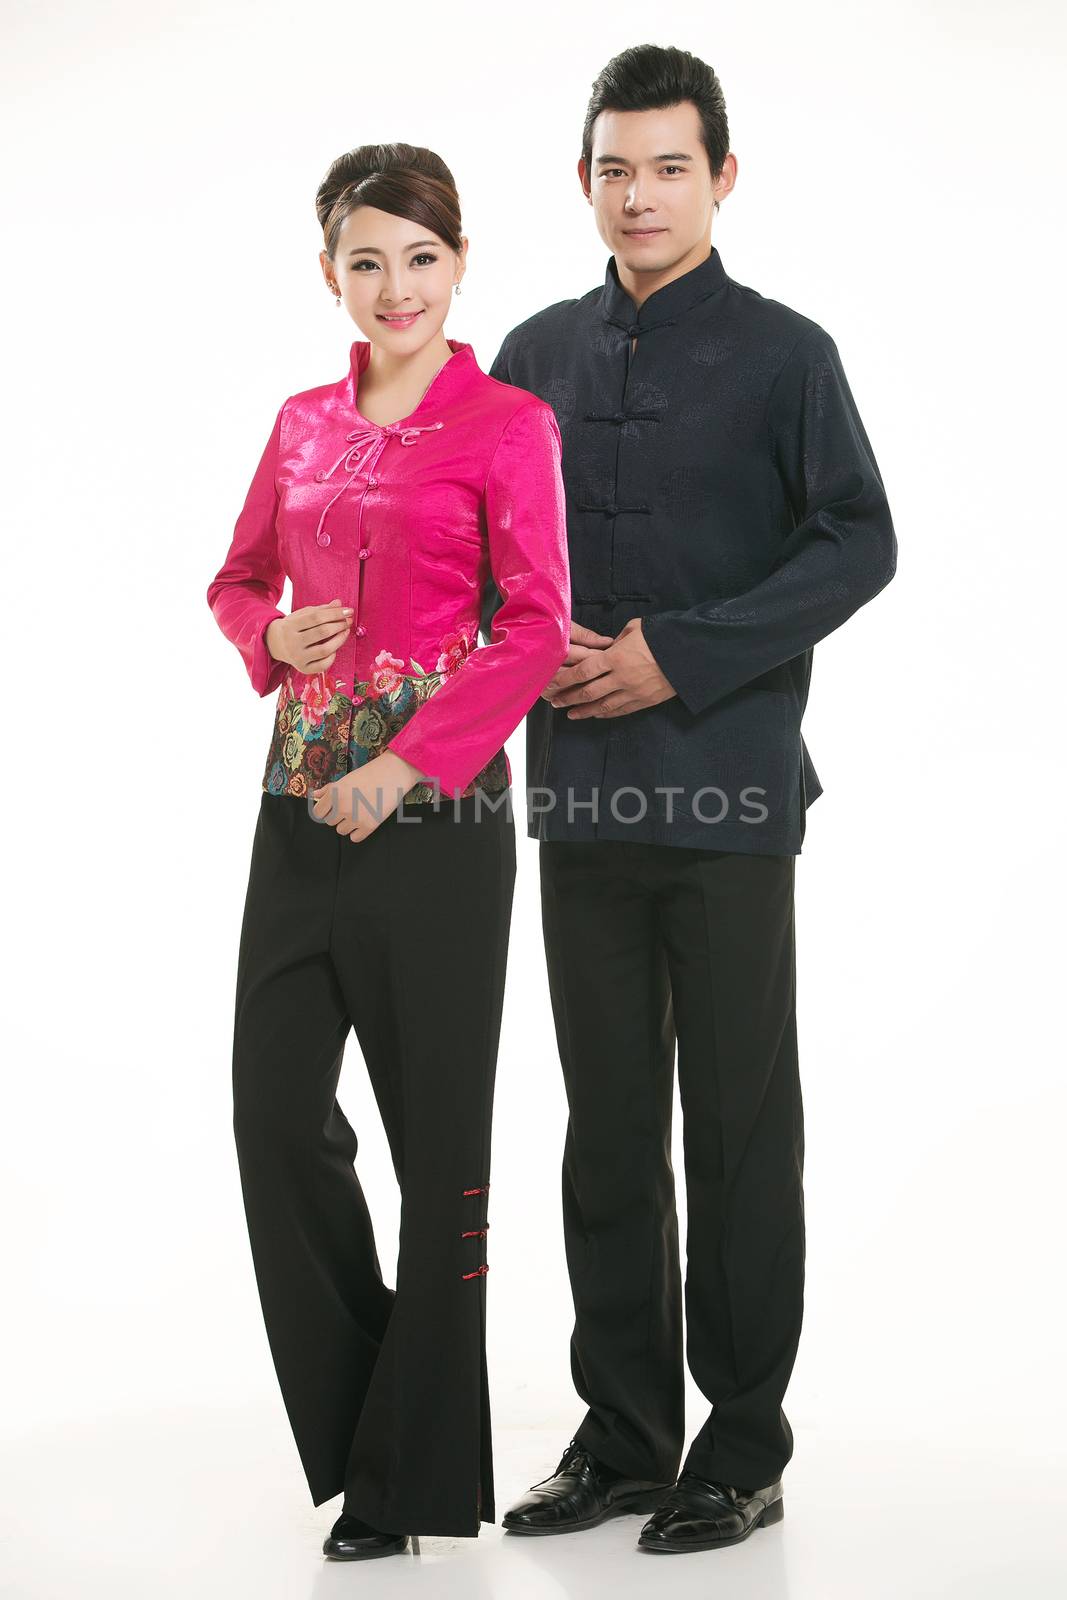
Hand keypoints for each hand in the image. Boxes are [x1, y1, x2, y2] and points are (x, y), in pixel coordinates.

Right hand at [266, 598, 353, 673]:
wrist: (275, 644)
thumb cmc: (293, 627)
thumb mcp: (302, 615)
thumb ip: (321, 610)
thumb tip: (339, 603)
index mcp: (290, 626)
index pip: (316, 617)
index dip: (335, 613)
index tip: (348, 611)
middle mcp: (293, 643)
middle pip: (322, 632)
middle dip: (339, 625)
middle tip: (348, 621)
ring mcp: (298, 657)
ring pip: (324, 650)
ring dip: (340, 640)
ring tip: (346, 631)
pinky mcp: (303, 669)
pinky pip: (323, 665)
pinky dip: (332, 657)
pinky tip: (335, 649)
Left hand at [310, 751, 425, 842]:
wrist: (392, 775)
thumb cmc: (368, 775)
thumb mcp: (345, 779)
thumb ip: (328, 789)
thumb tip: (314, 796)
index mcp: (334, 794)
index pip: (318, 813)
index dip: (325, 810)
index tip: (332, 808)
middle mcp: (342, 807)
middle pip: (330, 822)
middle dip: (338, 816)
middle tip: (351, 806)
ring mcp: (355, 818)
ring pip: (341, 830)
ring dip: (348, 824)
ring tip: (359, 812)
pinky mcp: (368, 826)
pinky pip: (355, 838)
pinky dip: (358, 832)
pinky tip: (365, 820)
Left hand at [547, 618, 675, 717]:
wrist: (690, 654)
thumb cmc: (662, 636)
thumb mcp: (636, 628)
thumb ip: (617, 640)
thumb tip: (608, 647)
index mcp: (616, 657)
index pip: (583, 671)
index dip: (565, 678)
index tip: (553, 682)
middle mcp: (621, 677)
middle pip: (588, 691)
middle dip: (569, 697)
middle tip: (555, 701)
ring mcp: (633, 692)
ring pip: (602, 706)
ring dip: (583, 711)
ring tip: (570, 714)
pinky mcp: (644, 701)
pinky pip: (620, 711)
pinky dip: (605, 713)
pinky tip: (595, 714)